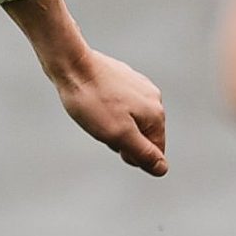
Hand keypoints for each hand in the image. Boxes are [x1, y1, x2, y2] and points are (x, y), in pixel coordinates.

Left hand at [52, 51, 167, 175]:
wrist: (72, 65)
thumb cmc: (93, 103)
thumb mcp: (118, 135)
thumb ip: (142, 153)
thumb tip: (163, 169)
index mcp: (156, 114)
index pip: (154, 151)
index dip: (131, 154)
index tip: (111, 141)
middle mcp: (154, 98)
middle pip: (142, 136)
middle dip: (122, 139)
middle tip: (100, 126)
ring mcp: (140, 86)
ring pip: (131, 120)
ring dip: (114, 125)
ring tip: (95, 114)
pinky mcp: (125, 78)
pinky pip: (121, 105)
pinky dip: (109, 111)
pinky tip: (94, 103)